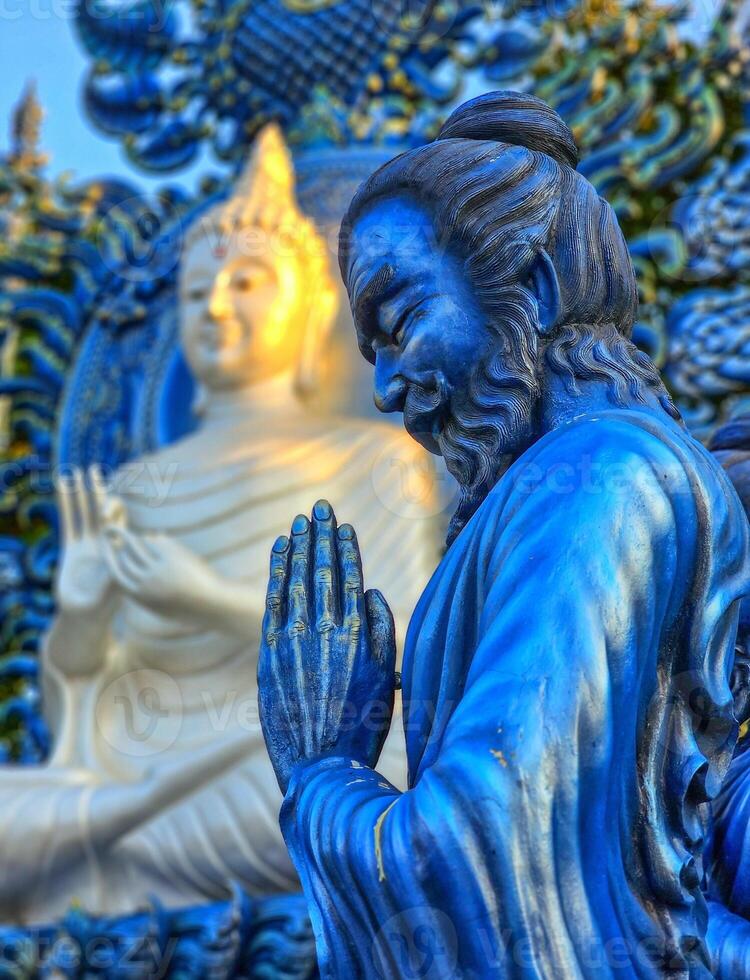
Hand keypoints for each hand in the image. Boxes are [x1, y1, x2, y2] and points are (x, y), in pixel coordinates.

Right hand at [55, 465, 116, 615]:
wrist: (85, 616)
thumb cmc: (105, 605)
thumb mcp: (115, 585)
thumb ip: (118, 564)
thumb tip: (124, 547)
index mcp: (116, 548)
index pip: (117, 520)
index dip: (114, 507)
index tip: (110, 496)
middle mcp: (102, 542)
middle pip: (99, 510)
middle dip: (97, 491)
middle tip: (94, 469)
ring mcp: (86, 544)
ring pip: (82, 513)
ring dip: (79, 494)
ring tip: (74, 472)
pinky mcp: (70, 548)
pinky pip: (67, 522)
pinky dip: (65, 505)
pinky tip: (61, 488)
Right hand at [103, 526, 220, 618]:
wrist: (212, 604)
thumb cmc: (187, 608)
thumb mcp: (161, 606)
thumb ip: (144, 592)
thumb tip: (130, 578)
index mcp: (140, 596)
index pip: (116, 573)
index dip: (109, 558)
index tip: (106, 546)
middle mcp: (146, 583)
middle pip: (125, 556)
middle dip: (118, 541)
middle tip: (112, 530)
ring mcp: (159, 569)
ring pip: (139, 545)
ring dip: (133, 537)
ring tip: (130, 530)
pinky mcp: (173, 557)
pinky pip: (157, 541)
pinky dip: (156, 538)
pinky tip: (158, 535)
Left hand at [258, 499, 396, 794]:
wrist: (320, 766)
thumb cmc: (361, 725)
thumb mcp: (385, 679)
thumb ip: (383, 632)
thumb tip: (372, 592)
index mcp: (358, 634)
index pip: (350, 577)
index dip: (346, 547)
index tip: (343, 524)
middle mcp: (325, 629)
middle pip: (322, 569)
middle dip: (321, 535)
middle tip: (318, 507)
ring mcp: (295, 639)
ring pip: (297, 579)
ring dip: (299, 546)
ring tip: (300, 521)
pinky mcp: (271, 652)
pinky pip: (273, 599)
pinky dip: (277, 571)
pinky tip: (279, 551)